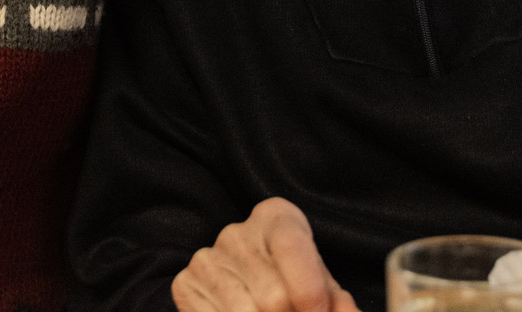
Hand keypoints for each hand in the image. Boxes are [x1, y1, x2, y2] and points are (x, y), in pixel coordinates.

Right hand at [172, 198, 359, 311]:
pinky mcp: (185, 284)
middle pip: (273, 296)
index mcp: (276, 218)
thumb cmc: (293, 279)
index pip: (292, 247)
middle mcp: (236, 233)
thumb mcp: (321, 284)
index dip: (311, 294)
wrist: (245, 277)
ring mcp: (207, 259)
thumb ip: (337, 302)